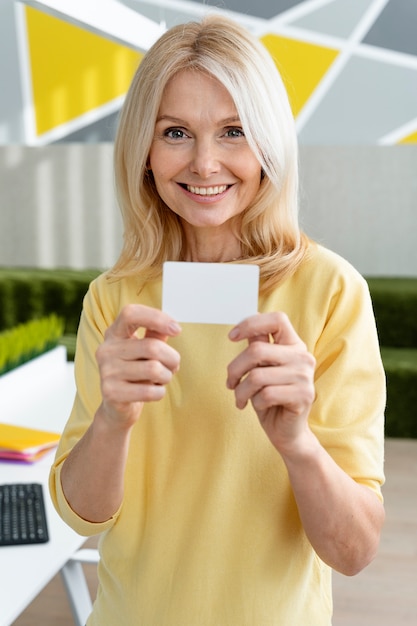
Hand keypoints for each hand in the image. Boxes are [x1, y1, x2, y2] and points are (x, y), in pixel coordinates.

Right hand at [96, 304, 180, 427]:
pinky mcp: (111, 393)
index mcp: (114, 333)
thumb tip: (171, 327)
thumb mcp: (145, 350)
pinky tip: (153, 392)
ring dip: (166, 376)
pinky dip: (160, 392)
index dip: (156, 318)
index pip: (131, 313)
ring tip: (161, 379)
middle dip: (172, 358)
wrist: (117, 407)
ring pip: (154, 369)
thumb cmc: (136, 373)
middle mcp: (106, 349)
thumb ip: (156, 335)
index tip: (177, 330)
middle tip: (173, 366)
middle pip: (152, 347)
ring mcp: (106, 371)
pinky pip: (150, 391)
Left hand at [226, 312, 315, 452]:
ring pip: (257, 375)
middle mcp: (303, 357)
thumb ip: (258, 348)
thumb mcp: (262, 369)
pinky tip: (257, 406)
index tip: (232, 337)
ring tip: (241, 398)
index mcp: (294, 345)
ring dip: (241, 390)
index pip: (277, 319)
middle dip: (234, 368)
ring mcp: (305, 376)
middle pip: (256, 350)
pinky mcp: (303, 396)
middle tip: (230, 382)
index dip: (251, 323)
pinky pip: (266, 394)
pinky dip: (254, 402)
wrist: (289, 433)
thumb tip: (245, 327)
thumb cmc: (271, 398)